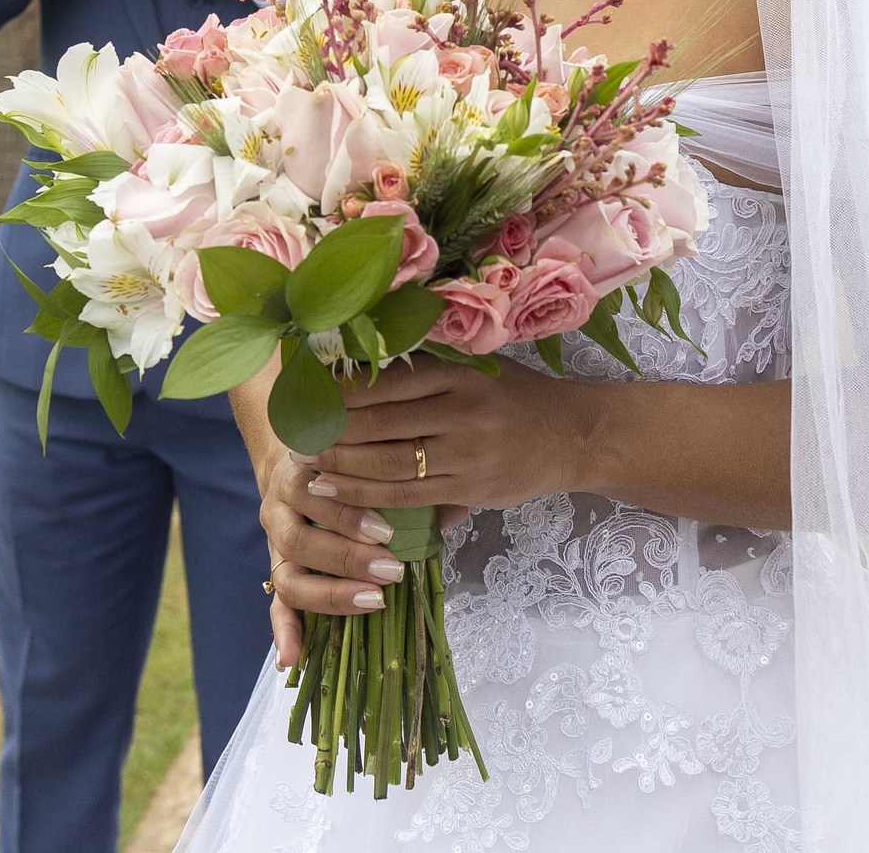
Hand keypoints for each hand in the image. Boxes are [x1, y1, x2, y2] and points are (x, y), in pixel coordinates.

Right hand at [259, 450, 414, 667]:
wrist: (305, 459)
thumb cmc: (349, 465)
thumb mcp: (369, 462)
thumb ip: (408, 481)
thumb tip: (455, 510)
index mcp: (301, 474)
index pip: (313, 491)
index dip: (348, 514)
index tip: (388, 532)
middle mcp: (280, 508)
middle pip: (298, 539)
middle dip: (345, 558)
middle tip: (391, 569)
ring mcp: (275, 544)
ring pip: (287, 575)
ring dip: (330, 593)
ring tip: (373, 600)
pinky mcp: (277, 573)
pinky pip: (276, 606)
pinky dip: (284, 633)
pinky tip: (294, 659)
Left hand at [292, 356, 586, 516]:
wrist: (573, 436)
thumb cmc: (516, 398)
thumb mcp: (477, 372)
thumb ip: (427, 378)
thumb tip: (358, 380)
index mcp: (459, 373)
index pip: (389, 380)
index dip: (344, 390)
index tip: (308, 393)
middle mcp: (462, 410)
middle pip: (382, 421)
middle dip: (333, 429)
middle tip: (295, 432)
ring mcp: (467, 452)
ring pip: (390, 462)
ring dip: (342, 466)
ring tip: (307, 464)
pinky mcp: (471, 488)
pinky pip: (407, 496)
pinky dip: (367, 496)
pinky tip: (338, 491)